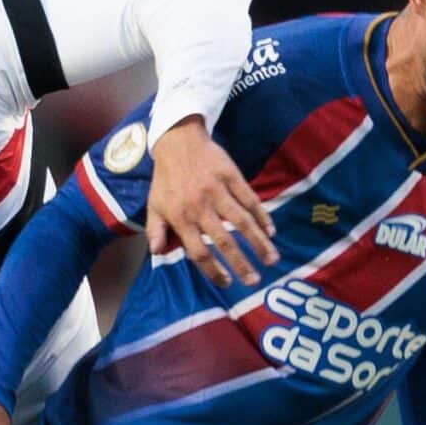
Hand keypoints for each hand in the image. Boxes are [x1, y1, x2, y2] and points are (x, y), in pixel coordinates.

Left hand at [144, 117, 275, 289]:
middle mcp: (200, 207)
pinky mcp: (231, 176)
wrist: (177, 141)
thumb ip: (155, 230)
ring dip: (258, 242)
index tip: (226, 284)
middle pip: (223, 242)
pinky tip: (271, 231)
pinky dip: (262, 216)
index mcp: (180, 218)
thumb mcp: (153, 205)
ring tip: (272, 260)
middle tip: (254, 281)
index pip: (198, 252)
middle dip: (241, 264)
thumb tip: (156, 252)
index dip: (213, 271)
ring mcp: (218, 191)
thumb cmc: (165, 179)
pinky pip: (250, 199)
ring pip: (241, 222)